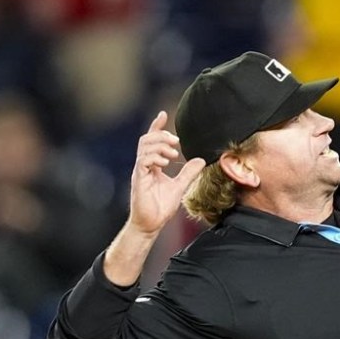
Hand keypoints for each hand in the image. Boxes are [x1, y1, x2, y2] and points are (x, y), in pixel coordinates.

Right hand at [128, 111, 205, 235]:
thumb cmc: (161, 207)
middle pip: (147, 140)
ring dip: (161, 145)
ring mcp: (140, 171)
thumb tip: (201, 159)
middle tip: (176, 141)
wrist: (151, 224)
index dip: (157, 126)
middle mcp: (144, 165)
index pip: (152, 141)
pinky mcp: (138, 179)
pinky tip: (166, 162)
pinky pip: (143, 160)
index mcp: (152, 165)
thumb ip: (188, 173)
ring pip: (144, 147)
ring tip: (174, 154)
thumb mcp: (179, 186)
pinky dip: (155, 157)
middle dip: (162, 135)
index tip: (164, 114)